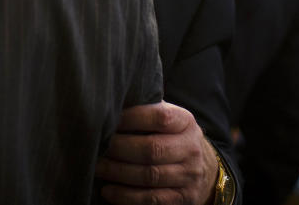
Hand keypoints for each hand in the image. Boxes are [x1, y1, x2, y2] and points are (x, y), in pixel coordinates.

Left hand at [97, 101, 218, 204]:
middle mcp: (191, 148)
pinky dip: (126, 196)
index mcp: (185, 121)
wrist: (200, 166)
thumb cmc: (168, 135)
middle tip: (98, 146)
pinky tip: (108, 190)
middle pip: (152, 149)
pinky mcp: (183, 198)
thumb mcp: (165, 116)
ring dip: (118, 172)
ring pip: (149, 175)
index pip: (159, 117)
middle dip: (119, 148)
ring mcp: (189, 176)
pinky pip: (151, 199)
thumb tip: (109, 103)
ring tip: (97, 167)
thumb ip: (144, 108)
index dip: (130, 118)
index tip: (107, 119)